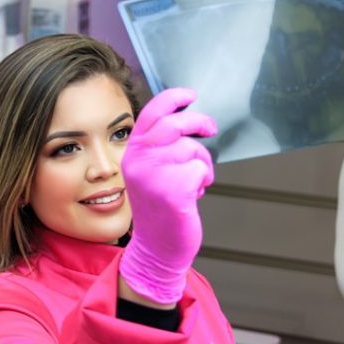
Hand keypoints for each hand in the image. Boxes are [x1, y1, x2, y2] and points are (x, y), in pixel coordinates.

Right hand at [119, 88, 216, 304]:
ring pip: (192, 148)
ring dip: (203, 163)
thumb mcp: (150, 171)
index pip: (152, 113)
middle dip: (199, 122)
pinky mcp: (173, 190)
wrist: (157, 247)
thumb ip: (159, 146)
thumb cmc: (159, 208)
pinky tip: (193, 195)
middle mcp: (139, 161)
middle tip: (210, 128)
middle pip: (175, 124)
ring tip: (195, 181)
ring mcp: (154, 175)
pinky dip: (204, 180)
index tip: (190, 96)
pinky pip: (200, 169)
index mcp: (132, 153)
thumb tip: (186, 117)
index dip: (173, 98)